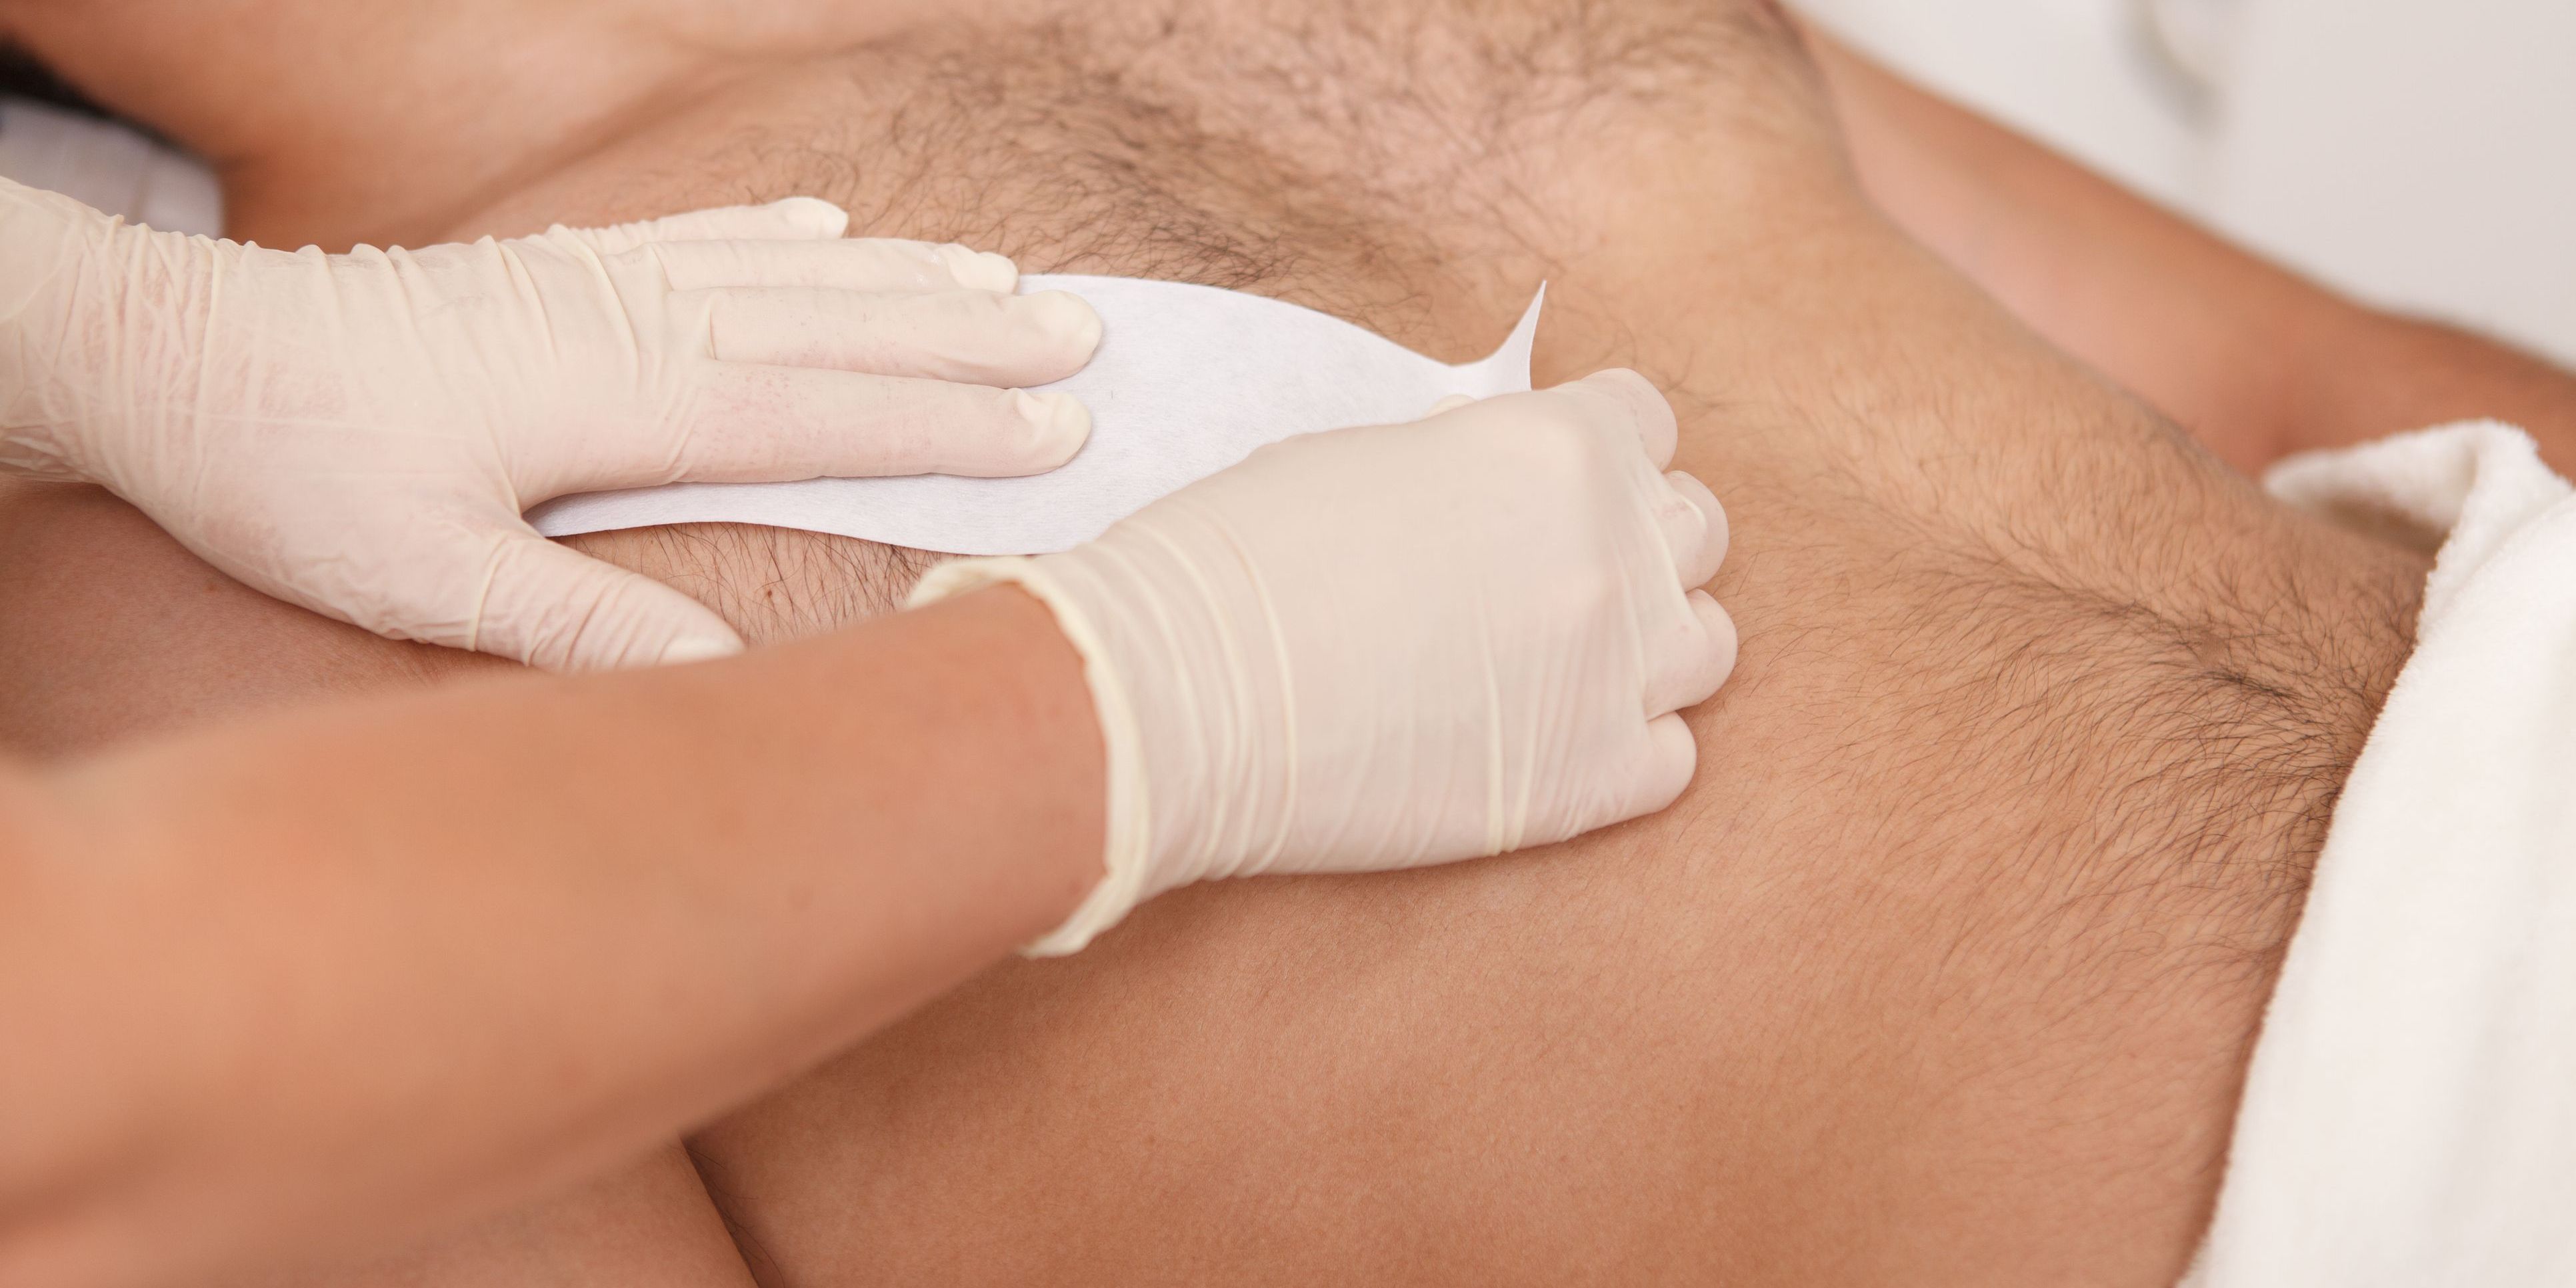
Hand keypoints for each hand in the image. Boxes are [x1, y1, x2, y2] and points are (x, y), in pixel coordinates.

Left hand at [0, 180, 1100, 667]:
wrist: (174, 358)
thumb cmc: (294, 476)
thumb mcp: (424, 581)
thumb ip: (579, 629)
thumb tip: (726, 683)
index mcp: (620, 403)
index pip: (820, 416)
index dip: (946, 425)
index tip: (1057, 433)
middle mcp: (628, 325)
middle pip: (834, 323)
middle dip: (966, 333)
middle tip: (1084, 336)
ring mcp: (592, 284)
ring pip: (784, 271)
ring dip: (901, 276)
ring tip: (1002, 277)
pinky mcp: (550, 270)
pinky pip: (694, 237)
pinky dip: (776, 232)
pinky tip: (830, 225)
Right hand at [913, 369, 1735, 952]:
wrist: (1181, 691)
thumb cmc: (1239, 557)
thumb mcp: (1372, 457)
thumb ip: (1475, 463)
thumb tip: (1504, 487)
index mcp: (1556, 446)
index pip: (1648, 422)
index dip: (1602, 452)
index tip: (1559, 486)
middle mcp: (1611, 549)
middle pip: (1695, 529)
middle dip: (1638, 543)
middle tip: (1558, 576)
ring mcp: (1612, 671)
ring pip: (1708, 645)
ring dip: (1651, 647)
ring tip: (1567, 665)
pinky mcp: (1588, 782)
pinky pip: (1672, 759)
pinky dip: (1627, 750)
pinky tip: (1548, 742)